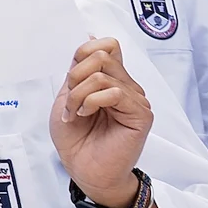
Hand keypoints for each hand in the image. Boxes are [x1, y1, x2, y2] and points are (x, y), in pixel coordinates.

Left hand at [51, 37, 151, 207]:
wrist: (83, 169)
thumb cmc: (75, 139)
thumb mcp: (67, 97)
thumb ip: (78, 70)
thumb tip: (90, 37)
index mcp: (110, 79)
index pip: (105, 45)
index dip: (82, 55)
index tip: (70, 81)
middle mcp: (125, 86)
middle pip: (101, 54)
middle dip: (75, 77)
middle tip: (70, 102)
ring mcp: (135, 99)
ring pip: (101, 75)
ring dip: (77, 96)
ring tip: (76, 114)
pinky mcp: (140, 114)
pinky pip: (114, 92)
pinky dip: (90, 102)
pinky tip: (86, 115)